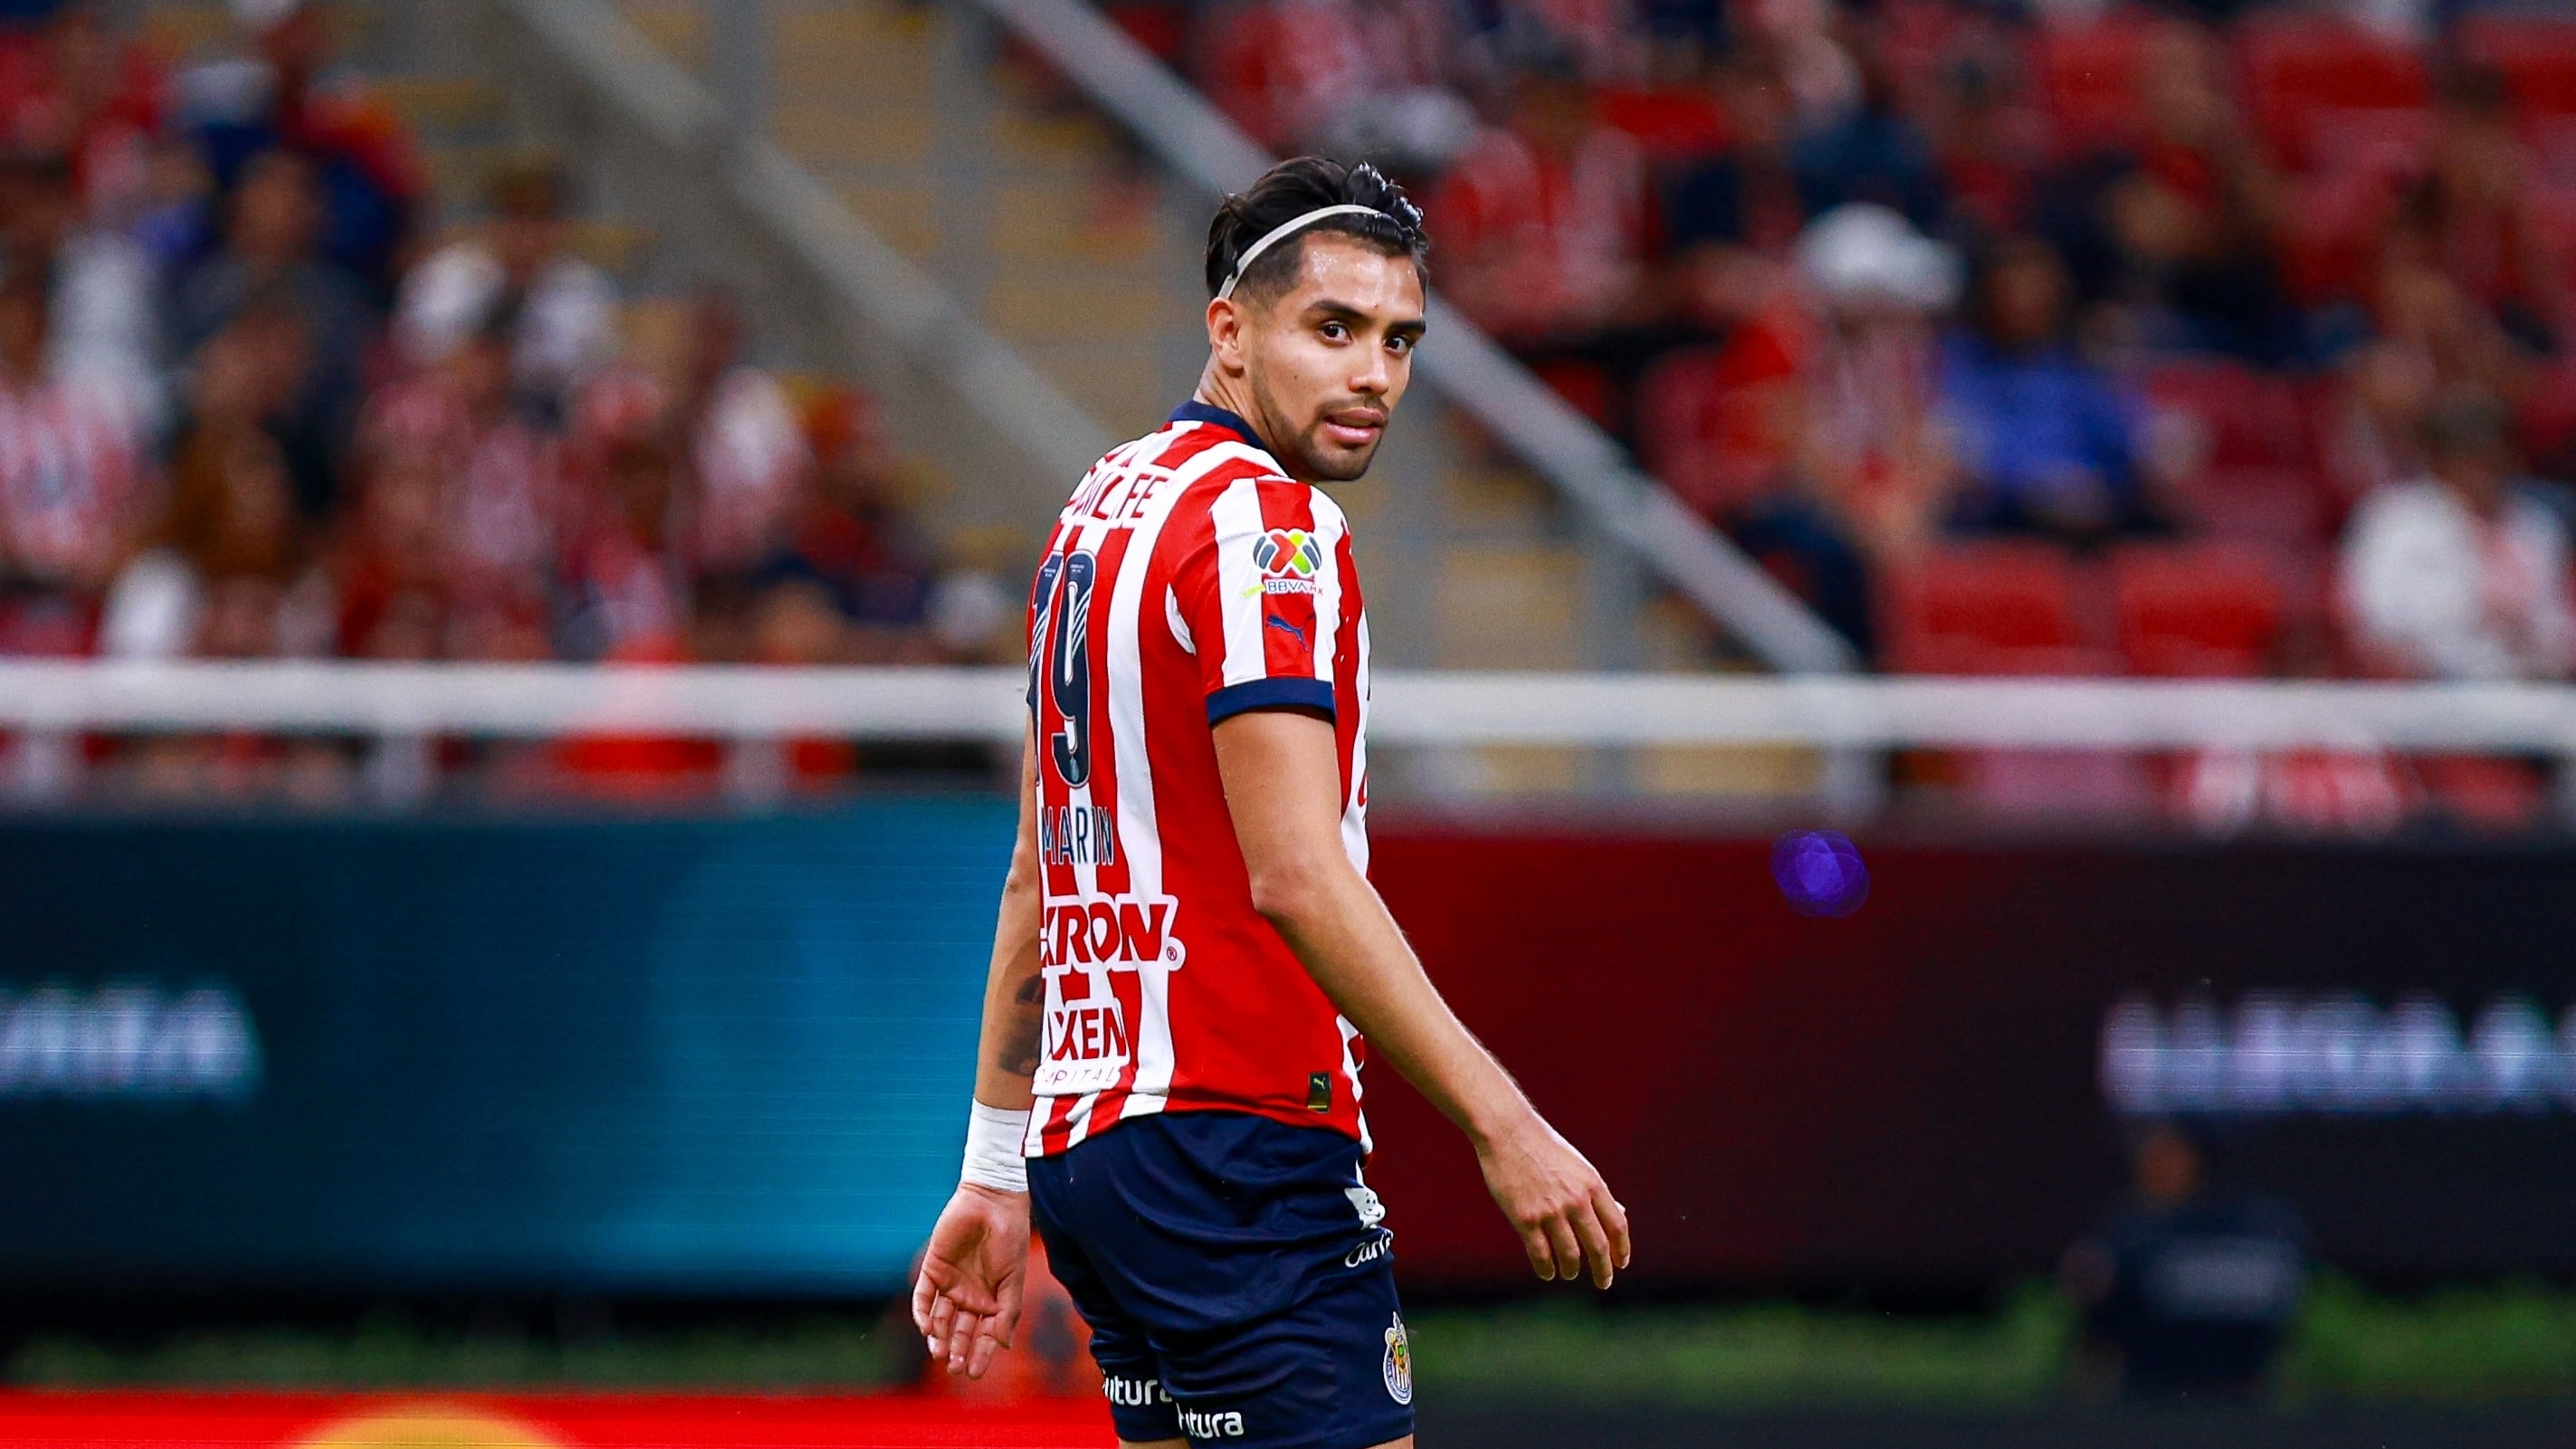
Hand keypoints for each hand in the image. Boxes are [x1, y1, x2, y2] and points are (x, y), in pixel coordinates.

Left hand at [910, 1183, 1030, 1378]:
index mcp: (992, 1301)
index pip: (984, 1335)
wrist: (993, 1202)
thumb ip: (1008, 1312)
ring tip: (939, 1351)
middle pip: (960, 1331)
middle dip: (957, 1350)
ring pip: (940, 1318)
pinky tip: (927, 1328)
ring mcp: (950, 1283)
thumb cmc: (1010, 1239)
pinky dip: (923, 1313)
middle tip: (953, 1367)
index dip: (979, 1355)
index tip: (972, 1373)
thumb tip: (1005, 1346)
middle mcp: (970, 1296)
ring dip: (939, 1336)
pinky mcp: (933, 1269)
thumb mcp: (1014, 1279)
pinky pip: (923, 1297)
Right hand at [1475, 1111, 1630, 1288]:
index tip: (1621, 1263)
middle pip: (1598, 1246)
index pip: (1617, 1225)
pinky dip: (1546, 1268)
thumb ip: (1598, 1193)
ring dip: (1571, 1270)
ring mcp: (1550, 1211)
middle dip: (1603, 1270)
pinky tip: (1547, 1272)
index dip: (1622, 1249)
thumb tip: (1620, 1214)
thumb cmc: (1544, 1148)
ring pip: (1570, 1255)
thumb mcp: (1579, 1166)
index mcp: (1593, 1184)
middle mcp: (1575, 1200)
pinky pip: (1541, 1255)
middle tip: (1603, 1282)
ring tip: (1569, 1273)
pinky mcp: (1525, 1218)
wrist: (1508, 1132)